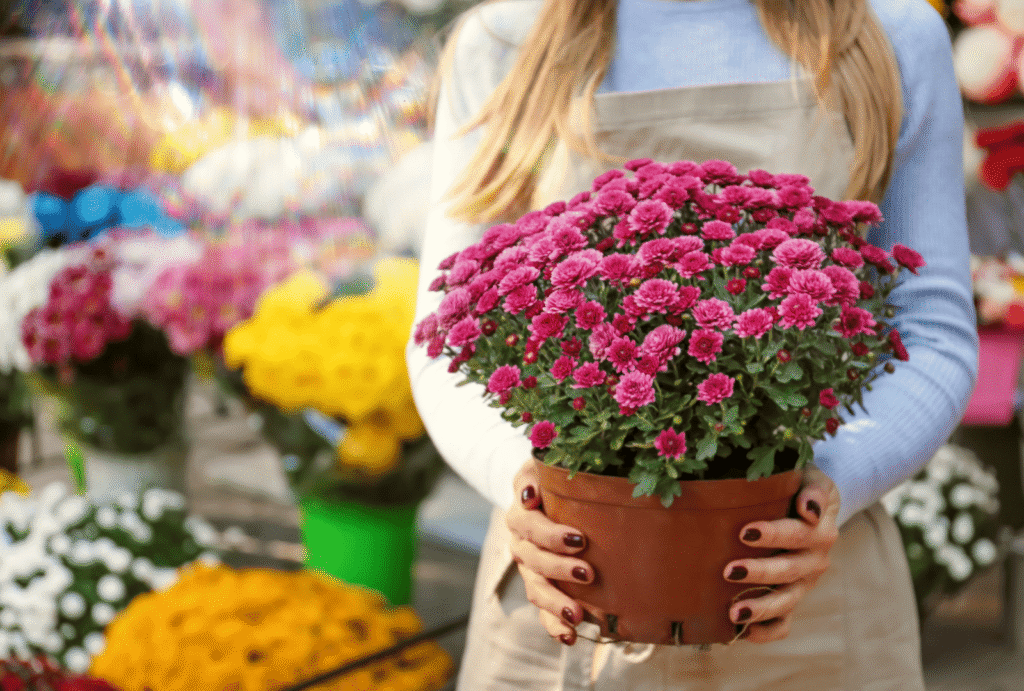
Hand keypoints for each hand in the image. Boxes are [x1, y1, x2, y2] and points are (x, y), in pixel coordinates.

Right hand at [506, 459, 590, 645]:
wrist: (540, 494)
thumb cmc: (550, 477)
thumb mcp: (544, 464)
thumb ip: (541, 471)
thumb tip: (531, 494)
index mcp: (520, 514)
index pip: (530, 526)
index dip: (551, 535)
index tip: (580, 539)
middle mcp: (520, 543)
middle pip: (532, 561)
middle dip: (558, 570)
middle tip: (587, 574)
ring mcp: (529, 567)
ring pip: (534, 589)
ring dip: (554, 604)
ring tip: (577, 616)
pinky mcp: (540, 585)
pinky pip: (541, 610)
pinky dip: (553, 626)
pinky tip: (570, 637)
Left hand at [723, 466, 840, 642]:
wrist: (812, 503)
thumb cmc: (801, 486)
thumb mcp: (812, 478)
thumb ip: (814, 490)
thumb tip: (809, 507)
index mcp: (820, 530)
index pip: (796, 533)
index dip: (773, 534)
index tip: (745, 532)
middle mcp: (815, 559)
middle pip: (789, 570)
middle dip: (759, 572)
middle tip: (729, 571)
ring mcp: (804, 582)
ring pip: (787, 600)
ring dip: (761, 607)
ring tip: (734, 612)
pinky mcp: (794, 596)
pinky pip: (785, 622)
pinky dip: (768, 631)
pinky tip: (746, 632)